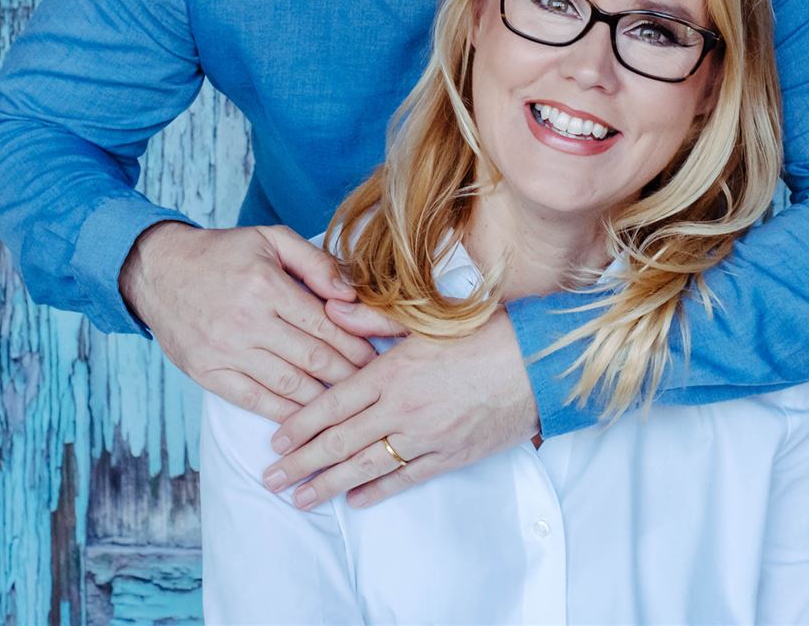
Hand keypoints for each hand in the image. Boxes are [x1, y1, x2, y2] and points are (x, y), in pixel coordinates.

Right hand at [118, 221, 377, 420]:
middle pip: (313, 358)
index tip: (377, 358)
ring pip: (288, 385)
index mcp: (266, 286)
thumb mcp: (270, 239)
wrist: (158, 271)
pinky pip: (254, 400)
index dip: (356, 344)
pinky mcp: (207, 372)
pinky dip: (283, 414)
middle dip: (348, 375)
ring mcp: (225, 351)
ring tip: (347, 405)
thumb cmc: (222, 253)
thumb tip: (350, 294)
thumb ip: (315, 261)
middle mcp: (247, 321)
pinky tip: (305, 419)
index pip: (325, 324)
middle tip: (372, 387)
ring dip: (323, 400)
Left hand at [260, 304, 539, 508]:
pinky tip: (354, 501)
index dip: (302, 424)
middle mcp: (403, 407)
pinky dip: (378, 492)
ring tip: (301, 499)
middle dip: (302, 463)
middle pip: (341, 440)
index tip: (276, 440)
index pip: (334, 402)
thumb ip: (374, 317)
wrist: (537, 363)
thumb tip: (331, 307)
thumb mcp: (425, 318)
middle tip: (271, 479)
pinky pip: (407, 479)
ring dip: (329, 484)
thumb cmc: (484, 332)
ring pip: (367, 466)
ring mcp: (427, 436)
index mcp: (393, 370)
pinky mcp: (451, 455)